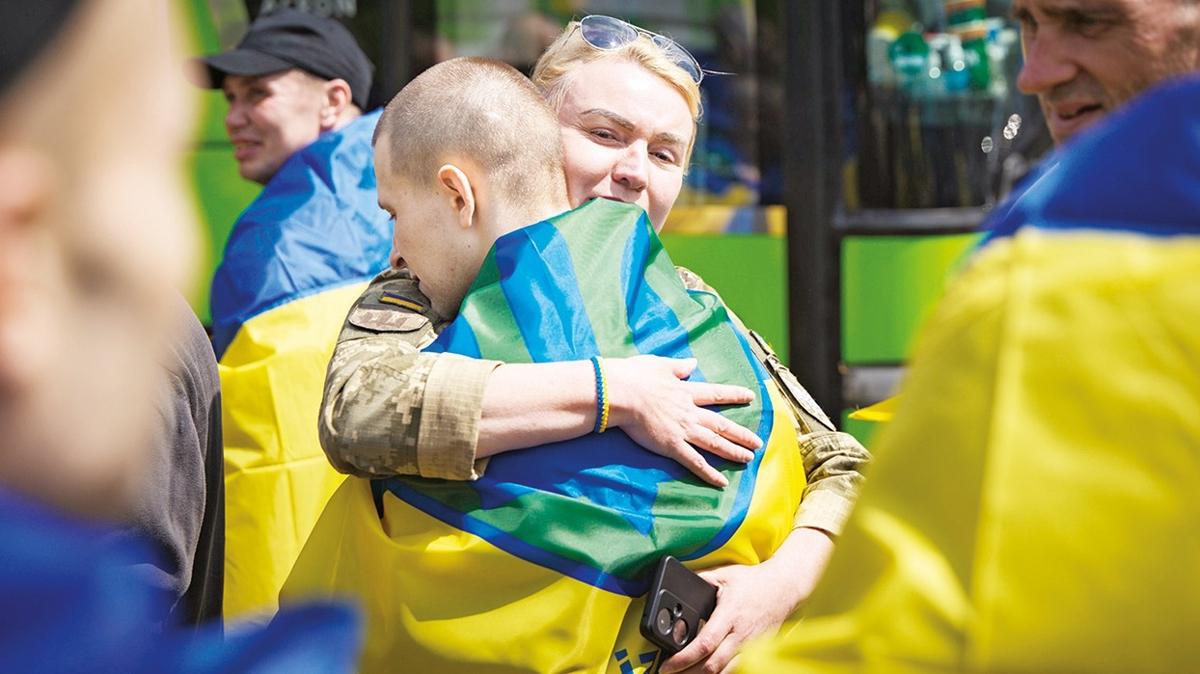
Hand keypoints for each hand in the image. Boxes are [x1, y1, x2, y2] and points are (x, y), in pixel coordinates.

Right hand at [604, 355, 761, 487]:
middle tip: (758, 442)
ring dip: (733, 452)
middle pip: (722, 424)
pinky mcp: (672, 446)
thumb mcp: (660, 365)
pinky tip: (721, 482)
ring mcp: (683, 430)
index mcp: (686, 391)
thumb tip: (692, 364)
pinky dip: (709, 473)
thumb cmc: (635, 376)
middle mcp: (690, 412)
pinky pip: (695, 462)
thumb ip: (678, 367)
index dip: (734, 395)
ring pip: (715, 443)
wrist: (622, 393)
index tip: (750, 397)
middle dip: (742, 434)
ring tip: (748, 458)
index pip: (716, 394)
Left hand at [659, 528, 833, 673]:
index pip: (705, 644)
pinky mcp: (758, 651)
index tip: (667, 665)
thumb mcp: (725, 574)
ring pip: (725, 672)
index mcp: (730, 614)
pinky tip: (708, 672)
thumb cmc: (754, 581)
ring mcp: (751, 646)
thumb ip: (701, 580)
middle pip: (713, 666)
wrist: (785, 588)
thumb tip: (678, 584)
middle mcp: (741, 634)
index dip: (684, 658)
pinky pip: (738, 669)